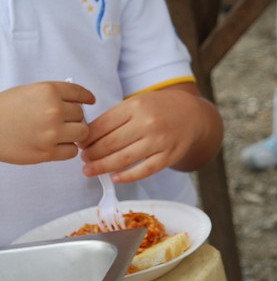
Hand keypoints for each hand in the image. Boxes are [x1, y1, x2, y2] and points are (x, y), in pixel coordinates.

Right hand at [0, 82, 93, 163]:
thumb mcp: (27, 92)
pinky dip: (66, 149)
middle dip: (73, 118)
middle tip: (60, 122)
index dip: (86, 97)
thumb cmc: (3, 110)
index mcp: (48, 91)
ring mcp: (51, 132)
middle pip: (81, 115)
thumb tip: (77, 104)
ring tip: (59, 134)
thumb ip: (52, 97)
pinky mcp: (47, 152)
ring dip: (74, 134)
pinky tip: (53, 145)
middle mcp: (53, 110)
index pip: (79, 93)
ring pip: (82, 133)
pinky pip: (72, 151)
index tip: (90, 101)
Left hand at [78, 83, 222, 181]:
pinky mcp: (169, 156)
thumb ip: (116, 117)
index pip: (102, 126)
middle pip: (110, 144)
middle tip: (84, 159)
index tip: (80, 145)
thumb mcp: (137, 103)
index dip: (86, 138)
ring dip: (102, 167)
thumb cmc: (159, 109)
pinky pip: (145, 170)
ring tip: (90, 170)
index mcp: (136, 107)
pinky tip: (115, 178)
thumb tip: (87, 137)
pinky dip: (128, 176)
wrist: (193, 115)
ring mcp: (160, 141)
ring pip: (124, 159)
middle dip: (91, 154)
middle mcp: (148, 123)